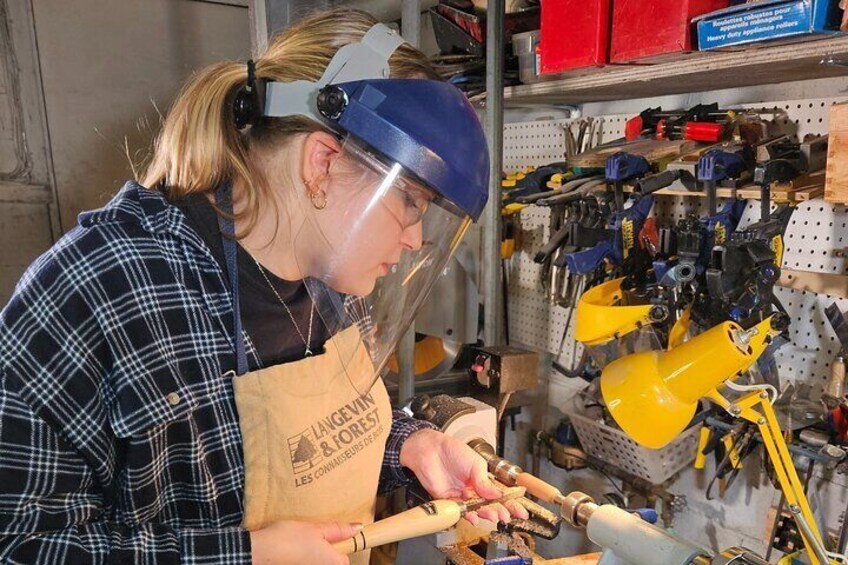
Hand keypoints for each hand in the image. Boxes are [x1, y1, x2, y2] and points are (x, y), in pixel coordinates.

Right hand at [250, 520, 359, 564]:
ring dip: (311, 556)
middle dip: (323, 552)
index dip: (336, 546)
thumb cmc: (287, 540)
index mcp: (334, 563)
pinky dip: (301, 559)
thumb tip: (357, 528)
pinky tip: (291, 553)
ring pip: (316, 562)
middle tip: (310, 541)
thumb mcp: (315, 528)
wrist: (258, 552)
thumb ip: (338, 530)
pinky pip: (306, 563)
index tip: (327, 538)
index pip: (344, 558)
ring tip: (299, 546)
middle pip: (330, 562)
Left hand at [399, 429, 528, 525]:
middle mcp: (472, 489)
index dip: (510, 503)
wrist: (430, 450)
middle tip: (507, 517)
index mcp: (482, 479)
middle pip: (489, 504)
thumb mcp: (475, 463)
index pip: (499, 494)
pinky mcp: (448, 500)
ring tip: (493, 516)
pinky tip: (475, 518)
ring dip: (486, 514)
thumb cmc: (452, 450)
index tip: (520, 511)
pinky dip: (468, 515)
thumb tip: (498, 495)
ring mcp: (461, 495)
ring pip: (476, 509)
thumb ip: (485, 481)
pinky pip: (460, 511)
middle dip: (500, 511)